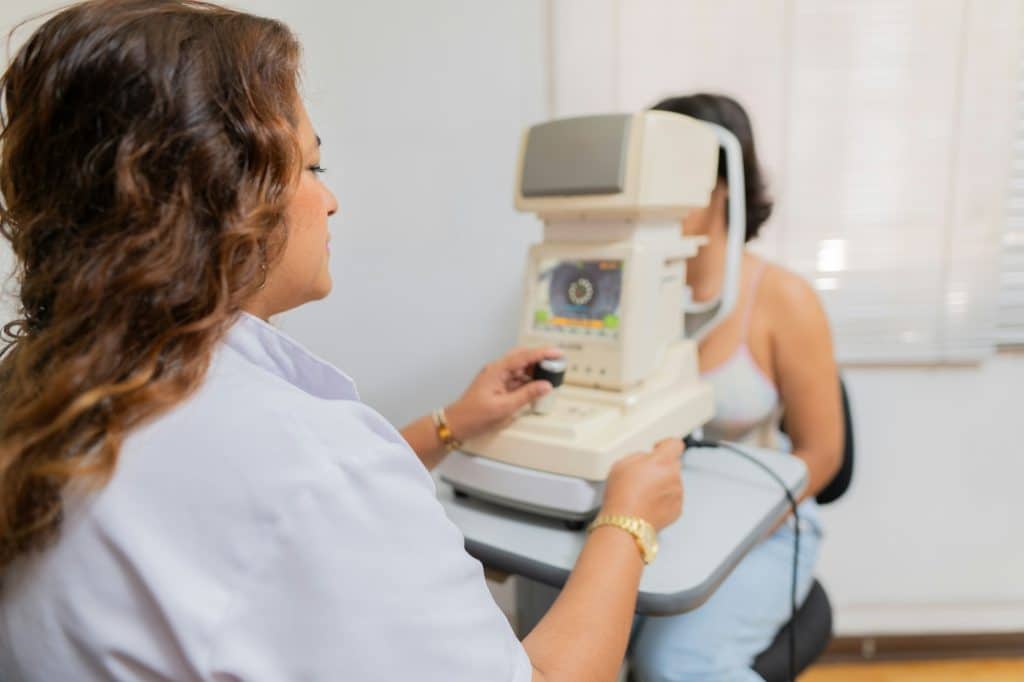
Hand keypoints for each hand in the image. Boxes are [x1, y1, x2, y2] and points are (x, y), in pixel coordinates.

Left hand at [445, 346, 562, 441]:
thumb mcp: (505, 407)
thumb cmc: (477, 416)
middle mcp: (496, 369)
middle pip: (521, 357)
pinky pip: (515, 378)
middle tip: (556, 363)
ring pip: (519, 367)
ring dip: (534, 370)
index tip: (558, 353)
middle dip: (539, 358)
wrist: (456, 424)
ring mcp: (496, 376)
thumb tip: (547, 385)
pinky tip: (536, 386)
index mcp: (497, 370)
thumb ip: (527, 394)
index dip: (542, 353)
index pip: (524, 356)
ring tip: (550, 374)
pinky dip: (527, 380)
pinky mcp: (496, 385)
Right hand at [601, 439, 683, 530]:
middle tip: (643, 476)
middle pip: (672, 464)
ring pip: (672, 482)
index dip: (666, 445)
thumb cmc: (621, 495)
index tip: (658, 448)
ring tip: (642, 494)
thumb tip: (645, 458)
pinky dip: (663, 500)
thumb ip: (639, 456)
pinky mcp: (677, 509)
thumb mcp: (621, 463)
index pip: (675, 444)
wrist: (626, 524)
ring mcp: (677, 493)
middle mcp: (674, 476)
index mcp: (662, 461)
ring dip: (662, 485)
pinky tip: (648, 504)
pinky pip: (672, 499)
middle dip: (660, 467)